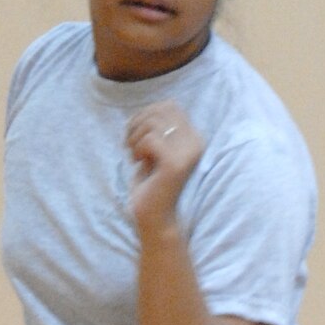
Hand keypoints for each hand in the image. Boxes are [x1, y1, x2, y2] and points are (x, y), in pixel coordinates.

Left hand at [126, 102, 203, 234]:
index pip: (170, 105)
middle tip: (129, 144)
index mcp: (193, 138)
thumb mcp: (152, 152)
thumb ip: (154, 130)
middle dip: (138, 123)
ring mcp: (187, 153)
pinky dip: (137, 148)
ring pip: (154, 122)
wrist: (154, 219)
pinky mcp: (175, 164)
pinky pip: (150, 139)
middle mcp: (196, 143)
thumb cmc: (151, 186)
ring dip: (135, 136)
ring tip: (132, 154)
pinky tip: (136, 162)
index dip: (146, 113)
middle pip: (161, 110)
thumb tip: (142, 112)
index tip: (133, 134)